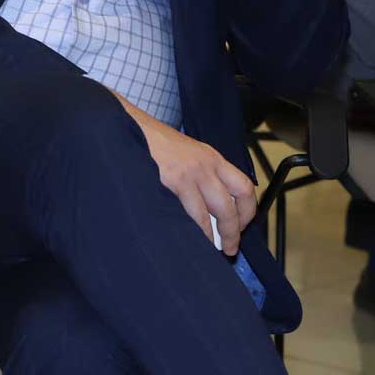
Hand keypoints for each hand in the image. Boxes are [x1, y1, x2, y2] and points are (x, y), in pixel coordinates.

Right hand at [116, 94, 255, 256]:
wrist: (125, 126)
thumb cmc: (148, 141)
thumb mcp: (183, 151)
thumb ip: (199, 172)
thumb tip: (209, 204)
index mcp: (211, 157)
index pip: (244, 187)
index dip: (248, 211)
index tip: (243, 226)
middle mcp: (206, 165)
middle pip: (232, 205)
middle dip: (234, 231)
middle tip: (230, 247)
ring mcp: (191, 173)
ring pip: (217, 212)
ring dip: (218, 235)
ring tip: (213, 248)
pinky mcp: (174, 180)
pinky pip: (193, 214)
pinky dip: (197, 230)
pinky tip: (192, 237)